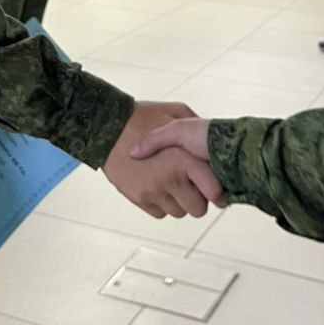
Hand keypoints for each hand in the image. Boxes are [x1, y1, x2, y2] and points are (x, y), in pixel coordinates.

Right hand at [102, 102, 223, 218]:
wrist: (105, 124)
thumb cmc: (143, 115)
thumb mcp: (176, 112)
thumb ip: (199, 128)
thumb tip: (215, 147)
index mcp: (183, 159)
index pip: (214, 192)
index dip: (218, 191)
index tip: (214, 186)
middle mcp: (169, 179)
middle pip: (199, 209)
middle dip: (198, 197)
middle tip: (191, 182)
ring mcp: (153, 191)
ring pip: (179, 212)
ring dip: (179, 200)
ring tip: (172, 181)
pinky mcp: (138, 199)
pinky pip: (160, 212)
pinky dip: (161, 202)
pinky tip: (157, 184)